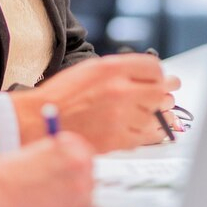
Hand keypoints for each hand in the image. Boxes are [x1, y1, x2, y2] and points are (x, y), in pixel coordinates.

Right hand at [0, 133, 95, 206]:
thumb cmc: (13, 170)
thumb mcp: (41, 149)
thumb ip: (63, 154)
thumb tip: (79, 163)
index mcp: (71, 145)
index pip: (87, 153)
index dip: (78, 161)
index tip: (72, 169)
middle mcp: (79, 163)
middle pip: (90, 173)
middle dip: (79, 178)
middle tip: (61, 184)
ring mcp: (77, 188)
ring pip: (88, 193)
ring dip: (76, 195)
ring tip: (53, 195)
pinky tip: (51, 204)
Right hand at [16, 55, 179, 152]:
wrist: (40, 121)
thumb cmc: (63, 96)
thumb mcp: (91, 69)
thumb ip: (121, 70)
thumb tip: (151, 77)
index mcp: (112, 69)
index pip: (153, 67)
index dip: (159, 74)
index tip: (160, 79)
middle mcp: (119, 90)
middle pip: (161, 91)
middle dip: (165, 93)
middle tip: (166, 96)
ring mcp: (121, 116)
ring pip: (158, 115)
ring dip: (162, 114)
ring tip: (161, 114)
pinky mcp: (118, 139)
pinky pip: (148, 136)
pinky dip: (153, 133)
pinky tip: (151, 130)